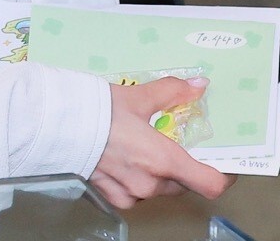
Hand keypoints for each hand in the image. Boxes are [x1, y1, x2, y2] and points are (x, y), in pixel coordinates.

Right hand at [91, 76, 235, 209]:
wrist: (57, 124)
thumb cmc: (96, 111)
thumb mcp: (137, 96)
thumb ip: (171, 92)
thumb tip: (197, 86)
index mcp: (163, 160)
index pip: (210, 183)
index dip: (224, 175)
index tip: (224, 162)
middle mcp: (151, 183)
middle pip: (183, 182)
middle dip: (183, 164)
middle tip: (173, 141)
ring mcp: (131, 193)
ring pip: (159, 187)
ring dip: (159, 171)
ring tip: (143, 145)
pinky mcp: (113, 196)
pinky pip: (136, 193)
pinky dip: (137, 178)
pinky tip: (124, 159)